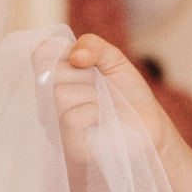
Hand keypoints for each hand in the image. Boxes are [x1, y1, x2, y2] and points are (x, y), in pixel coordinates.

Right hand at [50, 34, 175, 162]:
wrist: (150, 121)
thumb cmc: (127, 92)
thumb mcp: (113, 59)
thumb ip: (93, 46)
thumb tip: (74, 56)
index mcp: (55, 77)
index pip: (41, 54)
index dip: (64, 51)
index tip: (87, 61)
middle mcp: (49, 100)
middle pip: (51, 73)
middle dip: (84, 74)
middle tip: (100, 86)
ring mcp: (57, 123)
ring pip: (60, 94)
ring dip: (92, 94)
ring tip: (104, 103)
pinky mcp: (70, 145)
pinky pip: (70, 118)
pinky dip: (93, 112)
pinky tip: (102, 118)